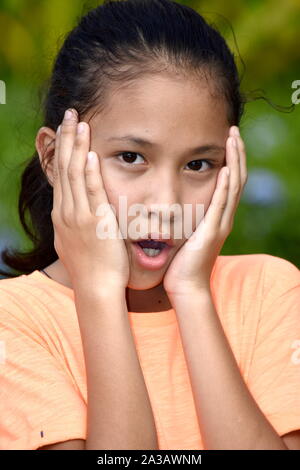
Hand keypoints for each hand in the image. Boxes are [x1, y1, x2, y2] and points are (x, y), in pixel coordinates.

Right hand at [51, 108, 129, 290]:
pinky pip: (90, 192)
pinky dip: (88, 172)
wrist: (96, 288)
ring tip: (78, 122)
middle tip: (68, 114)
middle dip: (66, 139)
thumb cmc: (92, 267)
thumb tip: (79, 212)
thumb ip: (77, 222)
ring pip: (74, 175)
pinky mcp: (95, 222)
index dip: (62, 151)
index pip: (60, 176)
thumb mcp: (77, 241)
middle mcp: (66, 212)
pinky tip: (89, 153)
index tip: (65, 131)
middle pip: (64, 168)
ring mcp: (78, 217)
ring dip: (76, 147)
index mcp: (63, 215)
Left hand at [163, 126, 247, 297]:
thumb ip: (185, 216)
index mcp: (217, 216)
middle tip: (233, 130)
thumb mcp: (185, 233)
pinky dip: (225, 187)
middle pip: (237, 178)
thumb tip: (171, 202)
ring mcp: (220, 225)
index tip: (227, 139)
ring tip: (233, 139)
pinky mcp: (212, 233)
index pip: (229, 181)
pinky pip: (221, 206)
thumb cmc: (181, 262)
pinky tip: (225, 170)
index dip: (231, 159)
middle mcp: (224, 217)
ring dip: (234, 162)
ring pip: (234, 187)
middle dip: (236, 153)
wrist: (185, 286)